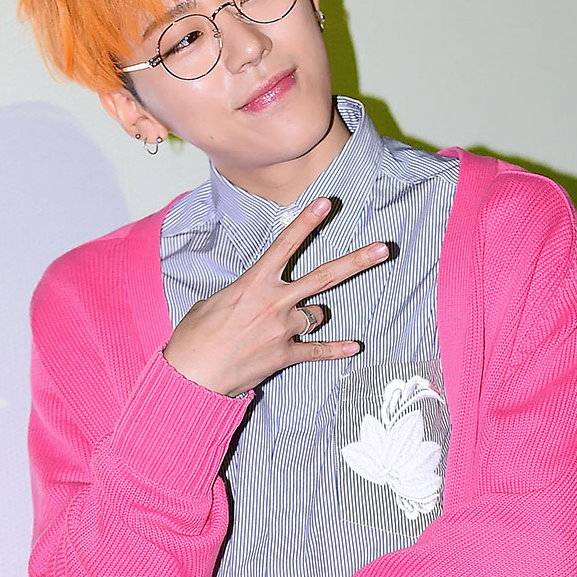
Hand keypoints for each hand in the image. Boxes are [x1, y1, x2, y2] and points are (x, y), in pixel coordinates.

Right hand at [162, 196, 389, 395]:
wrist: (192, 374)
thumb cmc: (195, 337)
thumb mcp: (213, 301)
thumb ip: (242, 293)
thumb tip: (252, 296)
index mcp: (254, 283)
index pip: (286, 245)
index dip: (307, 222)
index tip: (327, 203)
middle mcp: (274, 302)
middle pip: (324, 275)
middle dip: (357, 260)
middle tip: (383, 249)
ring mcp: (283, 329)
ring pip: (318, 313)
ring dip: (311, 316)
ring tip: (290, 324)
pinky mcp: (285, 355)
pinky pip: (319, 351)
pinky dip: (336, 350)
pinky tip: (354, 347)